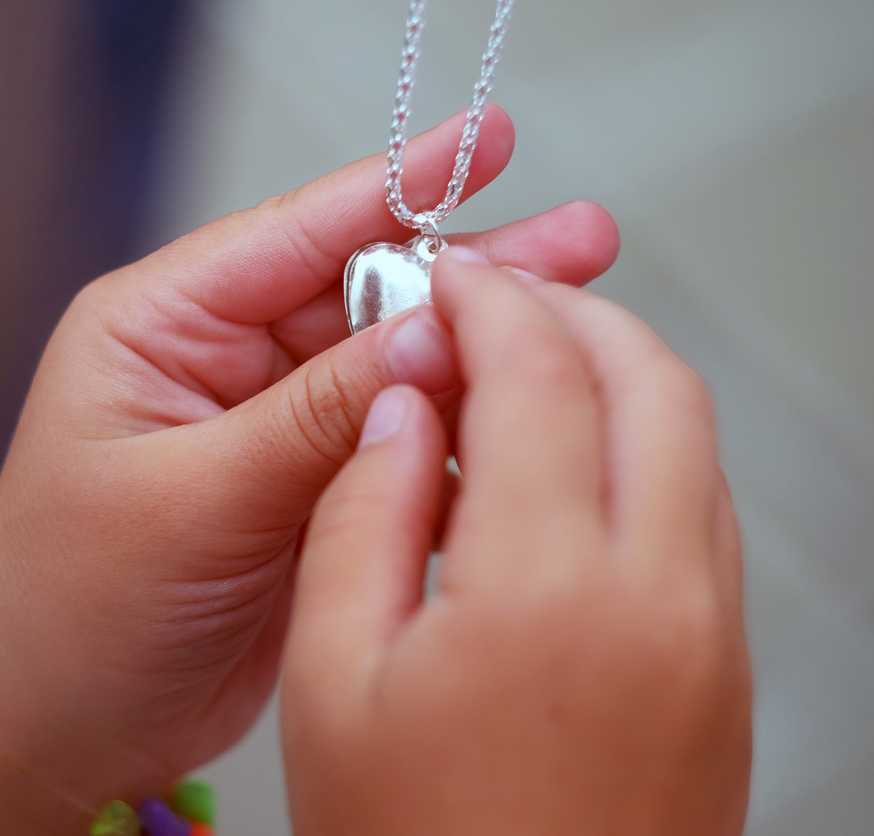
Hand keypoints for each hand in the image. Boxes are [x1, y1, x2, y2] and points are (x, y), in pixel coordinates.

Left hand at [0, 108, 620, 801]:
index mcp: (160, 327)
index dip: (400, 184)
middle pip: (361, 293)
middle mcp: (217, 362)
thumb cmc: (71, 611)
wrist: (58, 731)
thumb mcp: (193, 499)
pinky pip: (391, 444)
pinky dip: (452, 439)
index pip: (295, 231)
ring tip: (577, 333)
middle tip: (582, 241)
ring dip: (472, 359)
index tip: (489, 141)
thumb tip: (436, 330)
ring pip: (387, 371)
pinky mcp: (300, 491)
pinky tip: (519, 426)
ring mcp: (264, 428)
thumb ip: (315, 416)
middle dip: (469, 272)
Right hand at [281, 253, 750, 835]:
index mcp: (547, 588)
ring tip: (524, 375)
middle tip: (492, 302)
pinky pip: (700, 509)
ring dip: (615, 373)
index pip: (538, 376)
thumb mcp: (333, 677)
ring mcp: (712, 634)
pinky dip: (645, 449)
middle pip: (650, 379)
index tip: (444, 276)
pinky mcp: (726, 671)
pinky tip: (567, 473)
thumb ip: (361, 515)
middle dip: (569, 313)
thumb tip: (400, 408)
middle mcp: (660, 595)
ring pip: (692, 437)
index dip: (487, 303)